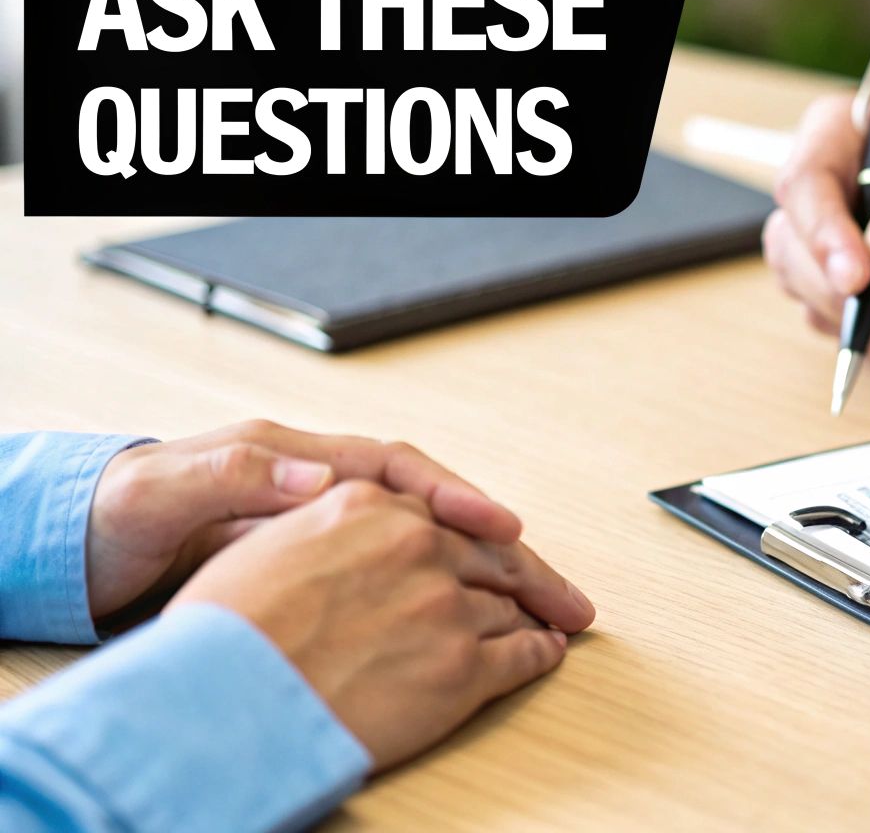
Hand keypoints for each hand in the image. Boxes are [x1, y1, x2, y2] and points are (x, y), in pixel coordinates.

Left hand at [88, 420, 520, 621]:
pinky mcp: (321, 570)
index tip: (500, 528)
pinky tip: (480, 633)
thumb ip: (239, 477)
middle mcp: (325, 490)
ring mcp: (328, 531)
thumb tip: (320, 480)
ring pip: (432, 550)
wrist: (85, 540)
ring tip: (545, 615)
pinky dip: (449, 605)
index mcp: (298, 461)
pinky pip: (404, 580)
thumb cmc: (120, 511)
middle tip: (559, 591)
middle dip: (505, 549)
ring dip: (492, 581)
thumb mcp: (169, 490)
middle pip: (436, 512)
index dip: (456, 497)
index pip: (398, 470)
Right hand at [170, 479, 594, 770]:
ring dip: (531, 613)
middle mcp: (417, 545)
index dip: (476, 528)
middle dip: (524, 572)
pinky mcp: (463, 666)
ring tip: (551, 619)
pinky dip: (539, 654)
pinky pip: (520, 654)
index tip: (500, 536)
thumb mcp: (263, 542)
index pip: (440, 511)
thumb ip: (322, 524)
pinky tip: (548, 653)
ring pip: (505, 603)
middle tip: (557, 589)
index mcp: (369, 504)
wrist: (220, 700)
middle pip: (488, 553)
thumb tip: (342, 519)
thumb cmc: (223, 633)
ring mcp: (446, 604)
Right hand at [765, 94, 869, 362]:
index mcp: (849, 134)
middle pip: (792, 244)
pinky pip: (846, 327)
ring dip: (860, 326)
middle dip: (835, 293)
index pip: (806, 180)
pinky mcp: (856, 290)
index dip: (821, 231)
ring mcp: (838, 242)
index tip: (856, 275)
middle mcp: (831, 188)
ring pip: (807, 291)